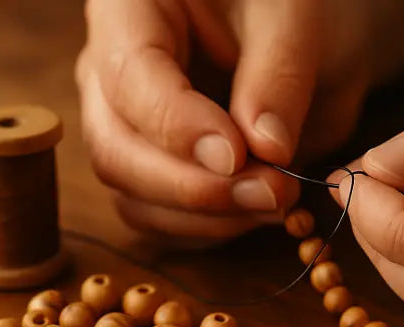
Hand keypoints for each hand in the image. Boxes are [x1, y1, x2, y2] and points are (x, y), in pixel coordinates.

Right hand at [77, 0, 403, 239]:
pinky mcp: (149, 167)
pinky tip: (258, 209)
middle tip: (271, 191)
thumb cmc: (284, 4)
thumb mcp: (294, 18)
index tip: (239, 157)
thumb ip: (278, 77)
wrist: (292, 31)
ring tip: (277, 198)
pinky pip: (158, 216)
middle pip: (115, 150)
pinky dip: (209, 227)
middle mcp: (109, 73)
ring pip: (132, 196)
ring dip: (206, 216)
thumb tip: (266, 150)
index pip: (129, 79)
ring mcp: (124, 126)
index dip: (178, 128)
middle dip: (193, 187)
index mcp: (128, 10)